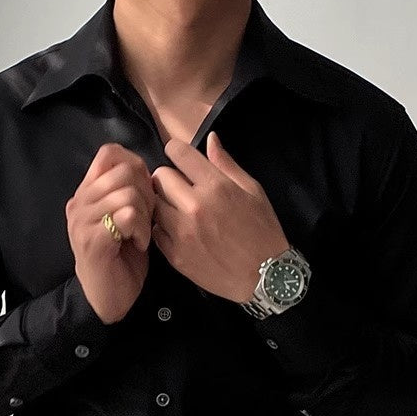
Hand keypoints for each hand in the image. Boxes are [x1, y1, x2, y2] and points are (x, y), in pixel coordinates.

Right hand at [66, 143, 155, 323]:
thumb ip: (127, 191)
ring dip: (145, 215)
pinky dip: (141, 230)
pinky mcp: (92, 241)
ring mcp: (82, 222)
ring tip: (142, 234)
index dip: (135, 165)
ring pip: (127, 193)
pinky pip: (126, 215)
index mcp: (86, 193)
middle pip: (123, 171)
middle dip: (146, 191)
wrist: (108, 299)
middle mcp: (79, 203)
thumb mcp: (123, 217)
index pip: (109, 153)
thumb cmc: (122, 258)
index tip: (144, 191)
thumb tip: (147, 169)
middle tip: (148, 216)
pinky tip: (140, 244)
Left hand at [151, 131, 289, 301]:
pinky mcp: (174, 254)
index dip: (176, 151)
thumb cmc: (262, 231)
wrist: (263, 277)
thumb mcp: (253, 191)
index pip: (178, 153)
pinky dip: (162, 227)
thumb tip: (210, 138)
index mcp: (215, 186)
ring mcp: (181, 232)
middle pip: (160, 176)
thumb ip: (226, 164)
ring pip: (153, 204)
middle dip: (168, 177)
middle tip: (178, 187)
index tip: (180, 159)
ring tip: (176, 209)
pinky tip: (178, 230)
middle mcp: (194, 206)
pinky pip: (155, 230)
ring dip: (162, 203)